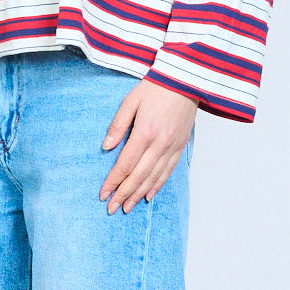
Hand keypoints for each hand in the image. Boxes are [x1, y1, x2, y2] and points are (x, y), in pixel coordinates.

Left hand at [99, 79, 197, 214]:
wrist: (186, 80)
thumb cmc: (156, 87)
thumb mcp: (131, 100)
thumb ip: (118, 124)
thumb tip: (106, 147)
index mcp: (145, 133)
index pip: (125, 164)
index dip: (113, 181)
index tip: (103, 194)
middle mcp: (160, 144)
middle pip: (138, 176)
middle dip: (124, 194)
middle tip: (112, 209)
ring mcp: (172, 147)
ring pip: (153, 178)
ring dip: (139, 194)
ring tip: (127, 207)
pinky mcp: (180, 146)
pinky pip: (168, 171)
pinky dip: (157, 185)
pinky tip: (149, 195)